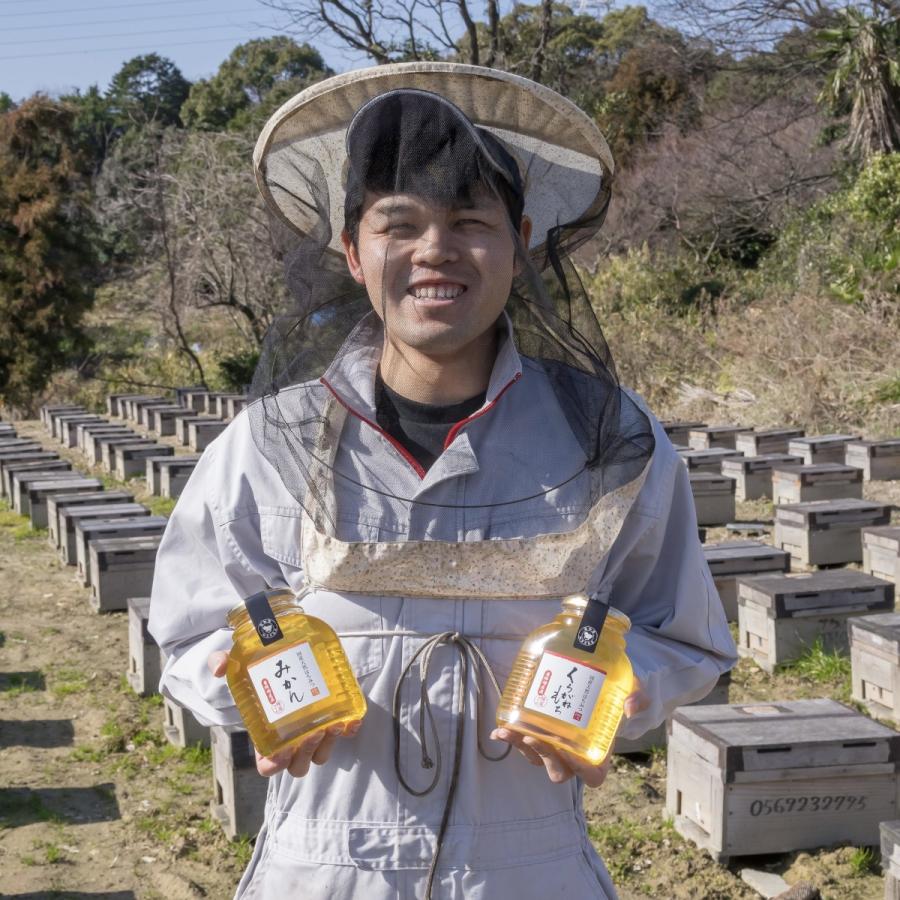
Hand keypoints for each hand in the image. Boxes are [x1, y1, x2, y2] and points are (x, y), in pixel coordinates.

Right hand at [207, 649, 362, 777]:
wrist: (281, 653)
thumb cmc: (257, 670)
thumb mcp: (237, 665)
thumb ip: (223, 663)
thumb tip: (219, 667)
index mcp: (265, 737)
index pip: (268, 766)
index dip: (274, 764)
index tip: (281, 752)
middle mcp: (289, 740)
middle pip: (298, 765)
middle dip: (306, 753)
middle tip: (311, 733)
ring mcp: (312, 731)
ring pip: (320, 754)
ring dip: (328, 745)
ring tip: (333, 724)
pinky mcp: (331, 717)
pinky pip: (343, 734)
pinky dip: (349, 730)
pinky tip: (352, 720)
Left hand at [489, 678, 650, 786]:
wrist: (591, 667)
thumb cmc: (612, 685)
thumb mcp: (630, 686)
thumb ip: (636, 695)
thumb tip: (630, 707)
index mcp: (598, 750)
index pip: (593, 776)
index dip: (583, 772)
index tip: (573, 755)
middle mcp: (573, 753)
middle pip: (558, 771)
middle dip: (545, 756)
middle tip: (533, 736)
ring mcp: (553, 744)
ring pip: (535, 758)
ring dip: (520, 748)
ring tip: (508, 732)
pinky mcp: (536, 731)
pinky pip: (520, 742)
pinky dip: (508, 738)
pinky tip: (499, 729)